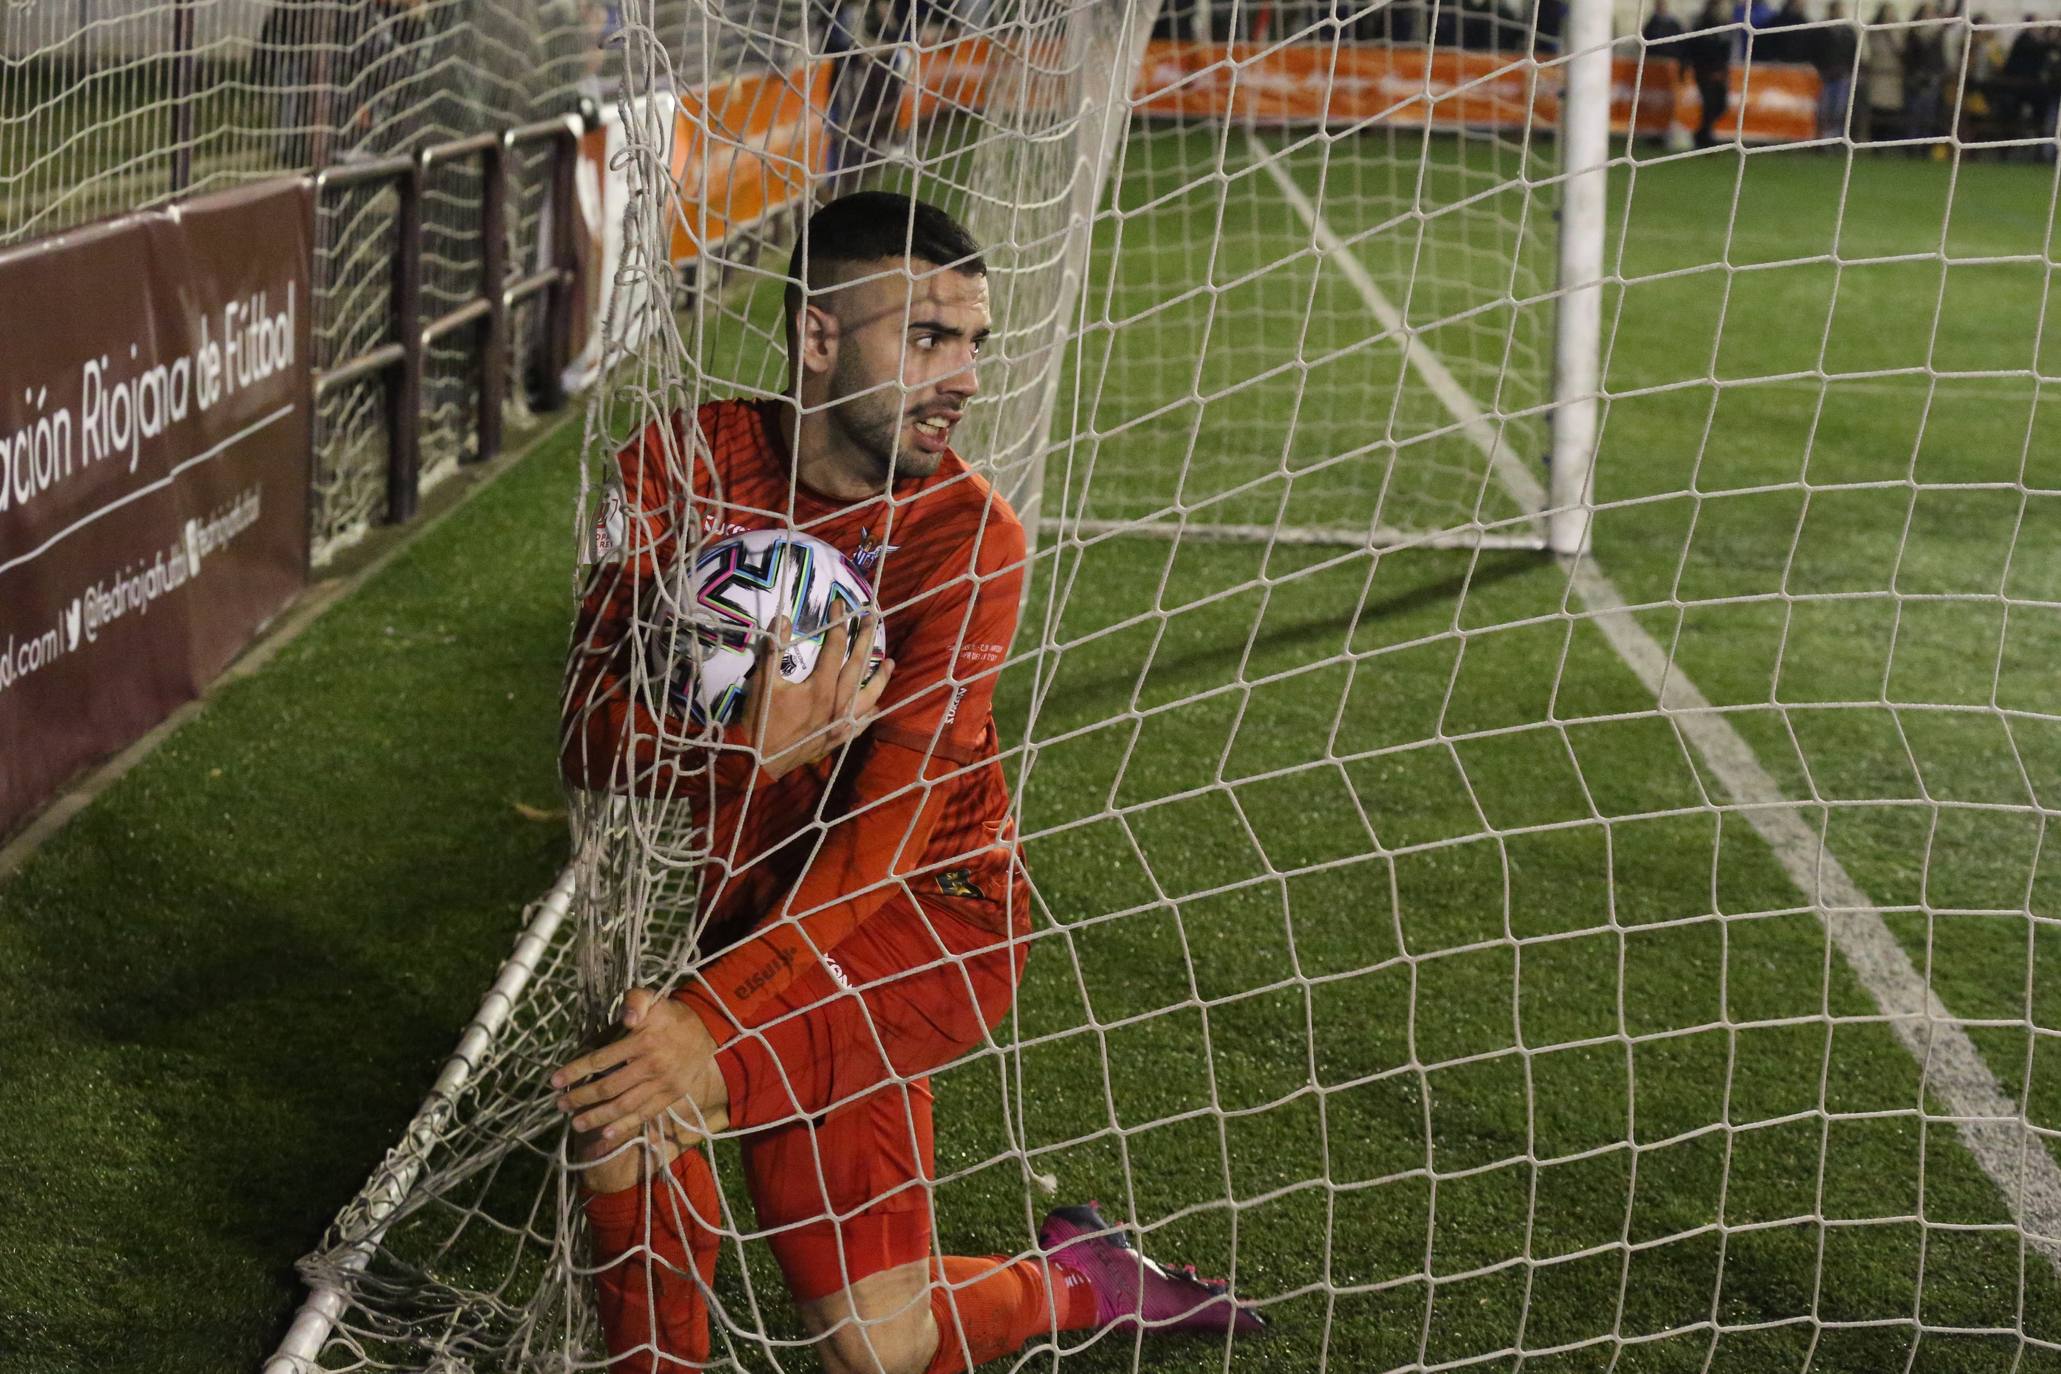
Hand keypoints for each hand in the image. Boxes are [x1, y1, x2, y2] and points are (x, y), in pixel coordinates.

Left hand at [550, 987, 730, 1145]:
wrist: (705, 1028)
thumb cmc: (669, 1014)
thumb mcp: (652, 998)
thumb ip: (635, 1001)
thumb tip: (625, 1018)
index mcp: (643, 1041)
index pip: (601, 1059)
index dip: (575, 1071)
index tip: (554, 1081)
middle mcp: (651, 1065)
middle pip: (609, 1087)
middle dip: (580, 1098)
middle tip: (560, 1105)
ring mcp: (662, 1083)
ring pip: (624, 1106)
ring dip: (597, 1117)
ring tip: (575, 1123)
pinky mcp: (671, 1095)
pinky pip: (645, 1114)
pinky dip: (625, 1126)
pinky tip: (607, 1133)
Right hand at [731, 613, 893, 779]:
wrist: (759, 761)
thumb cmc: (760, 720)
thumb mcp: (762, 682)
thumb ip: (773, 650)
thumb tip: (783, 619)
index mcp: (821, 686)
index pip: (835, 647)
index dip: (838, 623)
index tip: (840, 604)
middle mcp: (838, 703)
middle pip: (858, 665)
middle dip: (866, 638)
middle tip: (873, 618)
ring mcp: (842, 723)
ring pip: (868, 695)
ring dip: (880, 677)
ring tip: (890, 662)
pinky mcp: (839, 739)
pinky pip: (862, 723)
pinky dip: (870, 712)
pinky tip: (876, 705)